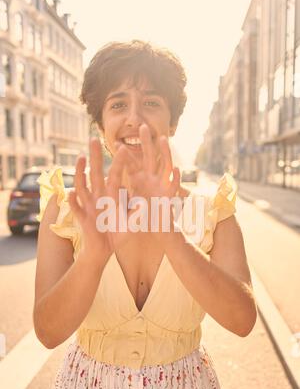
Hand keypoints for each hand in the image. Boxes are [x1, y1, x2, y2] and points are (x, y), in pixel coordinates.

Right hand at [68, 138, 130, 260]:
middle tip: (94, 139)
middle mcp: (98, 197)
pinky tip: (71, 193)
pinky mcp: (82, 218)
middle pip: (96, 173)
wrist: (105, 250)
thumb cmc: (118, 233)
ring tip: (81, 158)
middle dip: (95, 157)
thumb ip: (138, 212)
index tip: (122, 148)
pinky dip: (73, 202)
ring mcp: (88, 205)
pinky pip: (76, 208)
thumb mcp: (132, 222)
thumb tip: (145, 201)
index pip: (115, 175)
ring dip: (81, 172)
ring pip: (83, 186)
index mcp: (111, 195)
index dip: (118, 163)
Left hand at [121, 123, 180, 232]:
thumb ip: (119, 193)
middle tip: (143, 126)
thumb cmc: (139, 220)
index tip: (117, 143)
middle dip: (147, 142)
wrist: (154, 233)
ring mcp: (161, 187)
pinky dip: (175, 179)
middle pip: (149, 158)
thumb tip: (109, 180)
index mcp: (139, 182)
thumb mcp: (124, 205)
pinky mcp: (169, 199)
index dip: (125, 155)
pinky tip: (176, 170)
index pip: (131, 165)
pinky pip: (173, 188)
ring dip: (164, 153)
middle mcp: (151, 181)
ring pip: (164, 166)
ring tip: (162, 139)